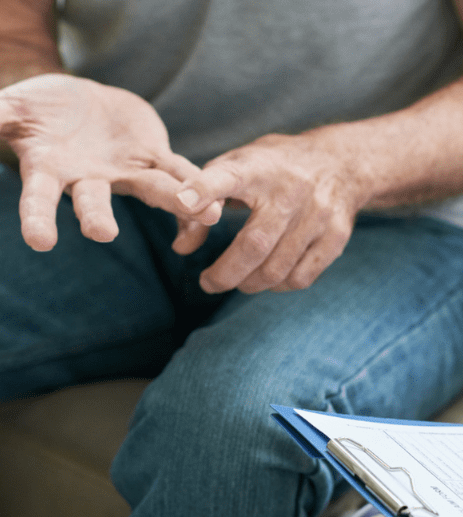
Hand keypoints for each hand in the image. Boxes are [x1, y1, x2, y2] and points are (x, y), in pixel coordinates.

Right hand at [0, 74, 220, 250]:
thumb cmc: (40, 109)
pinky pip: (180, 172)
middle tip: (103, 234)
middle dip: (99, 217)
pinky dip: (197, 186)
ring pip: (150, 190)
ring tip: (198, 217)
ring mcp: (126, 173)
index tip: (39, 242)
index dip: (38, 218)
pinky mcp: (155, 157)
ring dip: (174, 203)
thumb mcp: (14, 108)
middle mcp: (91, 181)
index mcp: (51, 172)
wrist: (81, 103)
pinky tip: (217, 206)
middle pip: (94, 202)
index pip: (39, 199)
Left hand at [173, 128, 369, 293]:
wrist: (340, 163)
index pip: (227, 176)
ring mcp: (317, 215)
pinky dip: (279, 286)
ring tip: (239, 281)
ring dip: (250, 283)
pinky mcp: (335, 236)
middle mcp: (289, 191)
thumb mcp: (239, 166)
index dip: (203, 190)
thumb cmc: (275, 169)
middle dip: (225, 273)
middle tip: (208, 283)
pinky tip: (270, 279)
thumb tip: (183, 247)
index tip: (182, 203)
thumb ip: (205, 200)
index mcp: (257, 167)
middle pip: (254, 244)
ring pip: (276, 269)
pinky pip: (301, 277)